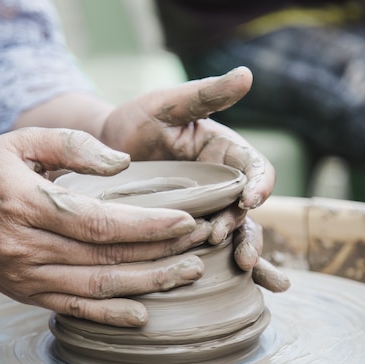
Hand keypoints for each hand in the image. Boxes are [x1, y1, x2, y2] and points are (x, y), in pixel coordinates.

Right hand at [0, 128, 216, 326]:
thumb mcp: (22, 141)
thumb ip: (73, 146)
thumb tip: (123, 164)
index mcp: (25, 204)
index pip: (97, 221)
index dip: (145, 225)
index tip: (185, 221)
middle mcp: (25, 246)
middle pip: (105, 257)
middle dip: (158, 254)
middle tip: (199, 248)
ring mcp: (25, 276)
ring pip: (97, 286)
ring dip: (146, 283)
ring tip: (186, 275)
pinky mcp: (26, 293)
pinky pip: (74, 308)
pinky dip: (110, 314)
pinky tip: (143, 313)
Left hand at [100, 67, 286, 292]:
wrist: (104, 150)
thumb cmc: (137, 121)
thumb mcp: (168, 105)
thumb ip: (205, 94)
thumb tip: (247, 74)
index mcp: (225, 154)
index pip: (255, 169)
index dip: (259, 184)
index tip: (252, 198)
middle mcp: (221, 186)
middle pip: (248, 211)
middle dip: (246, 230)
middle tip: (235, 246)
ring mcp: (206, 211)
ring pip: (235, 235)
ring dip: (245, 254)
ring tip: (245, 271)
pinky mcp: (187, 231)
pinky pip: (210, 252)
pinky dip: (224, 269)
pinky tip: (237, 287)